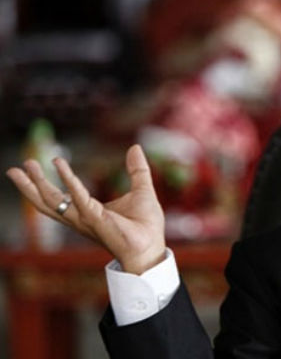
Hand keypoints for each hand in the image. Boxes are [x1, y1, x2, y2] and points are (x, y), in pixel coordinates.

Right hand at [6, 144, 165, 274]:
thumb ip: (137, 170)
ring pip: (53, 201)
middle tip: (15, 169)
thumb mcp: (141, 190)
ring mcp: (85, 219)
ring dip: (38, 183)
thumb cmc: (146, 226)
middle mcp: (81, 218)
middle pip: (47, 202)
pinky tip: (59, 164)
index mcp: (89, 212)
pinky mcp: (95, 218)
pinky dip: (68, 179)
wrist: (152, 247)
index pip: (59, 198)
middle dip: (30, 186)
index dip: (45, 184)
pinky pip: (78, 196)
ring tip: (26, 166)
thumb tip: (135, 147)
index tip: (32, 168)